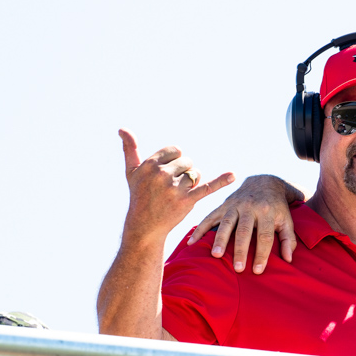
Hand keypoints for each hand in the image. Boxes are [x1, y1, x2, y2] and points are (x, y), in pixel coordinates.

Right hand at [119, 128, 234, 243]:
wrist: (145, 226)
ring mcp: (174, 188)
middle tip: (171, 188)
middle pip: (188, 162)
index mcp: (150, 164)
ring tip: (177, 194)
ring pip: (196, 174)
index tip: (166, 173)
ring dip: (191, 183)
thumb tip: (122, 129)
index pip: (176, 150)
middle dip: (183, 173)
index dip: (174, 161)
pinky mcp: (187, 201)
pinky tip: (232, 176)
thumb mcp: (132, 172)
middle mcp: (162, 174)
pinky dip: (221, 181)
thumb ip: (130, 149)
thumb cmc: (139, 196)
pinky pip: (207, 187)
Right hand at [187, 175, 304, 273]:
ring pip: (226, 223)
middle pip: (244, 231)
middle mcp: (250, 208)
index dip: (261, 254)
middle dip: (240, 249)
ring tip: (215, 255)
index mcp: (267, 212)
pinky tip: (191, 242)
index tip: (257, 270)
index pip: (264, 236)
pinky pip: (209, 217)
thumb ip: (288, 239)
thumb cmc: (277, 207)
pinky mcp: (223, 205)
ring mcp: (235, 205)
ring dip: (220, 239)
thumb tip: (289, 259)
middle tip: (237, 268)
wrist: (264, 183)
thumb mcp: (287, 220)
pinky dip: (200, 229)